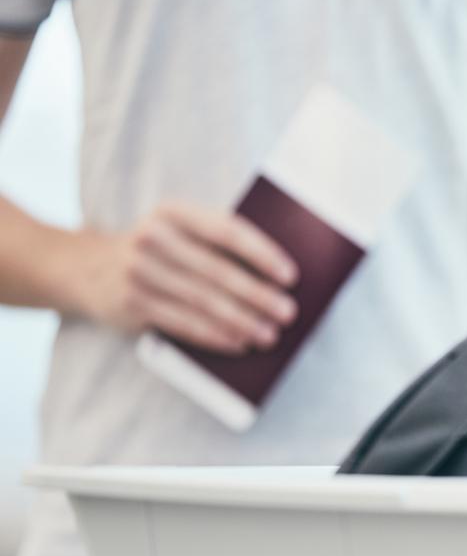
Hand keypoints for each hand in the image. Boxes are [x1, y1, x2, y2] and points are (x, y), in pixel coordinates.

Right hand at [72, 203, 298, 354]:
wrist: (85, 266)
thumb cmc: (159, 249)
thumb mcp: (179, 231)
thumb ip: (218, 242)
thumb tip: (276, 275)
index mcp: (174, 212)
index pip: (227, 230)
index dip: (261, 253)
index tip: (291, 275)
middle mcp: (153, 237)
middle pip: (217, 270)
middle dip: (258, 295)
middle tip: (288, 312)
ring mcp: (138, 271)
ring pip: (201, 301)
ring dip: (241, 321)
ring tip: (269, 335)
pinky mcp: (130, 303)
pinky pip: (181, 323)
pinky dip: (214, 335)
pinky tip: (238, 343)